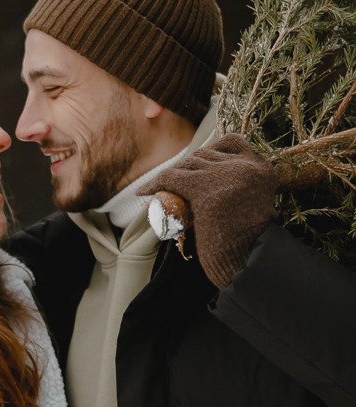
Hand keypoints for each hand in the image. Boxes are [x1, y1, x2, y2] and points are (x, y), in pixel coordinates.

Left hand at [141, 134, 278, 286]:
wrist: (249, 264)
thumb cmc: (247, 245)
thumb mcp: (250, 208)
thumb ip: (237, 190)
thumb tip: (206, 182)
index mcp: (262, 170)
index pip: (232, 142)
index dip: (210, 150)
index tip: (197, 164)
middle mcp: (247, 167)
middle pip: (205, 154)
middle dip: (185, 168)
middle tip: (171, 184)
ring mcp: (227, 176)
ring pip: (187, 165)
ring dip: (170, 177)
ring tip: (157, 189)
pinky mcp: (206, 190)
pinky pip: (172, 178)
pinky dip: (154, 183)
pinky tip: (143, 192)